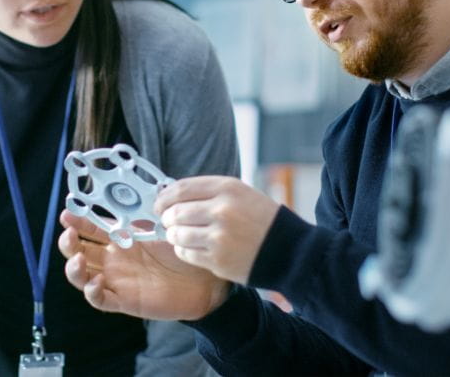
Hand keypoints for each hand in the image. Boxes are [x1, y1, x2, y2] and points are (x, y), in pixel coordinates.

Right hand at [58, 210, 229, 320]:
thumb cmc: (181, 249)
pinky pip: (100, 300)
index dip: (76, 221)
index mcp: (119, 238)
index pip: (89, 228)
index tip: (67, 213)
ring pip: (81, 278)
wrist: (203, 278)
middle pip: (78, 252)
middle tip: (69, 234)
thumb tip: (127, 190)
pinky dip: (92, 292)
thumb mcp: (159, 226)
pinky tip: (97, 282)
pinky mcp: (124, 300)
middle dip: (68, 243)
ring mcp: (116, 280)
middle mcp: (112, 260)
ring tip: (78, 259)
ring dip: (73, 269)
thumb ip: (141, 213)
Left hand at [155, 176, 279, 284]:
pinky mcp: (218, 260)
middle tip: (167, 221)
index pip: (182, 188)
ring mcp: (219, 236)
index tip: (159, 202)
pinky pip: (186, 253)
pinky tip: (190, 247)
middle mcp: (222, 210)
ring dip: (173, 235)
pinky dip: (183, 250)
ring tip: (178, 235)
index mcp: (228, 188)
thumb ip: (210, 192)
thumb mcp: (241, 194)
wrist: (290, 251)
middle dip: (167, 217)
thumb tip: (174, 195)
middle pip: (176, 212)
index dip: (165, 196)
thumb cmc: (263, 221)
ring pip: (177, 234)